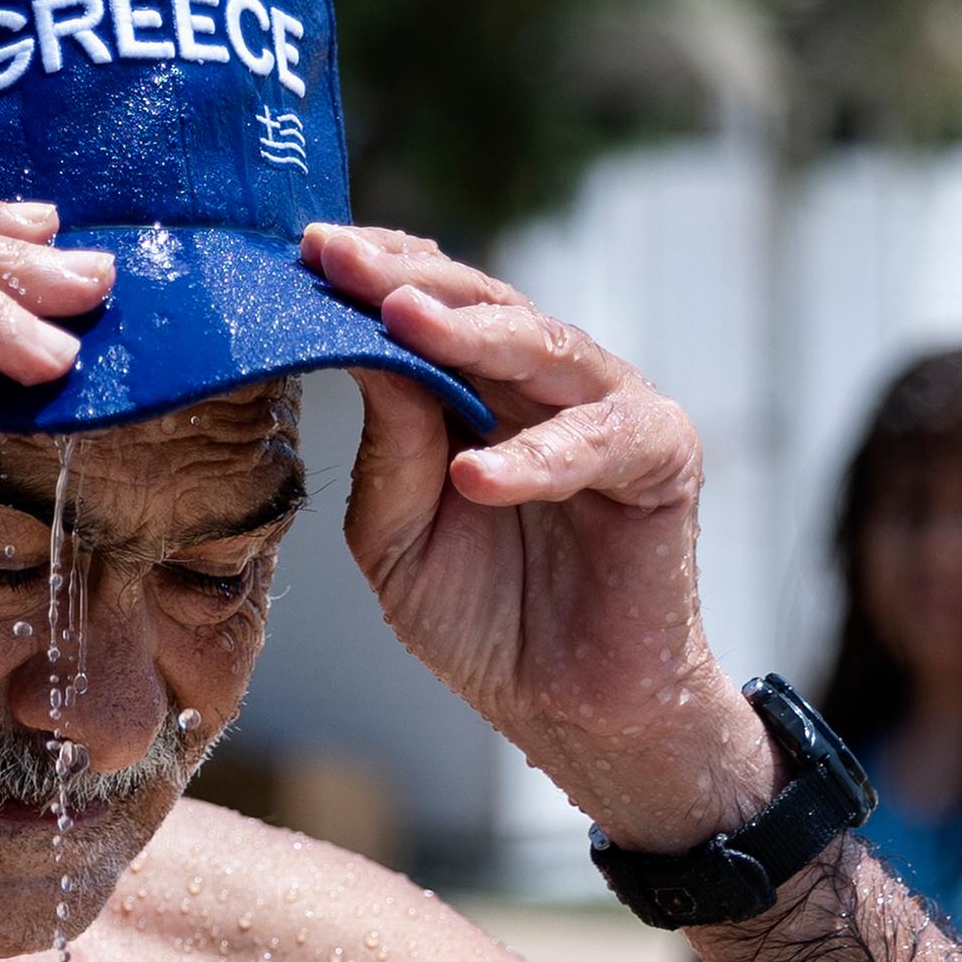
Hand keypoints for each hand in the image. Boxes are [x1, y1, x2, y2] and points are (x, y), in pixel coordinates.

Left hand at [314, 223, 763, 849]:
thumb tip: (362, 350)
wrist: (570, 710)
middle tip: (337, 256)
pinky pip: (598, 440)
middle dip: (403, 277)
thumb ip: (386, 449)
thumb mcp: (397, 534)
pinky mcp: (661, 456)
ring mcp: (607, 409)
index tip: (301, 252)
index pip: (425, 302)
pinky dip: (535, 458)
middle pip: (478, 300)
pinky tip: (475, 475)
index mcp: (476, 387)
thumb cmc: (484, 619)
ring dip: (468, 332)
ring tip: (401, 320)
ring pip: (542, 345)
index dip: (368, 274)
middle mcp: (543, 382)